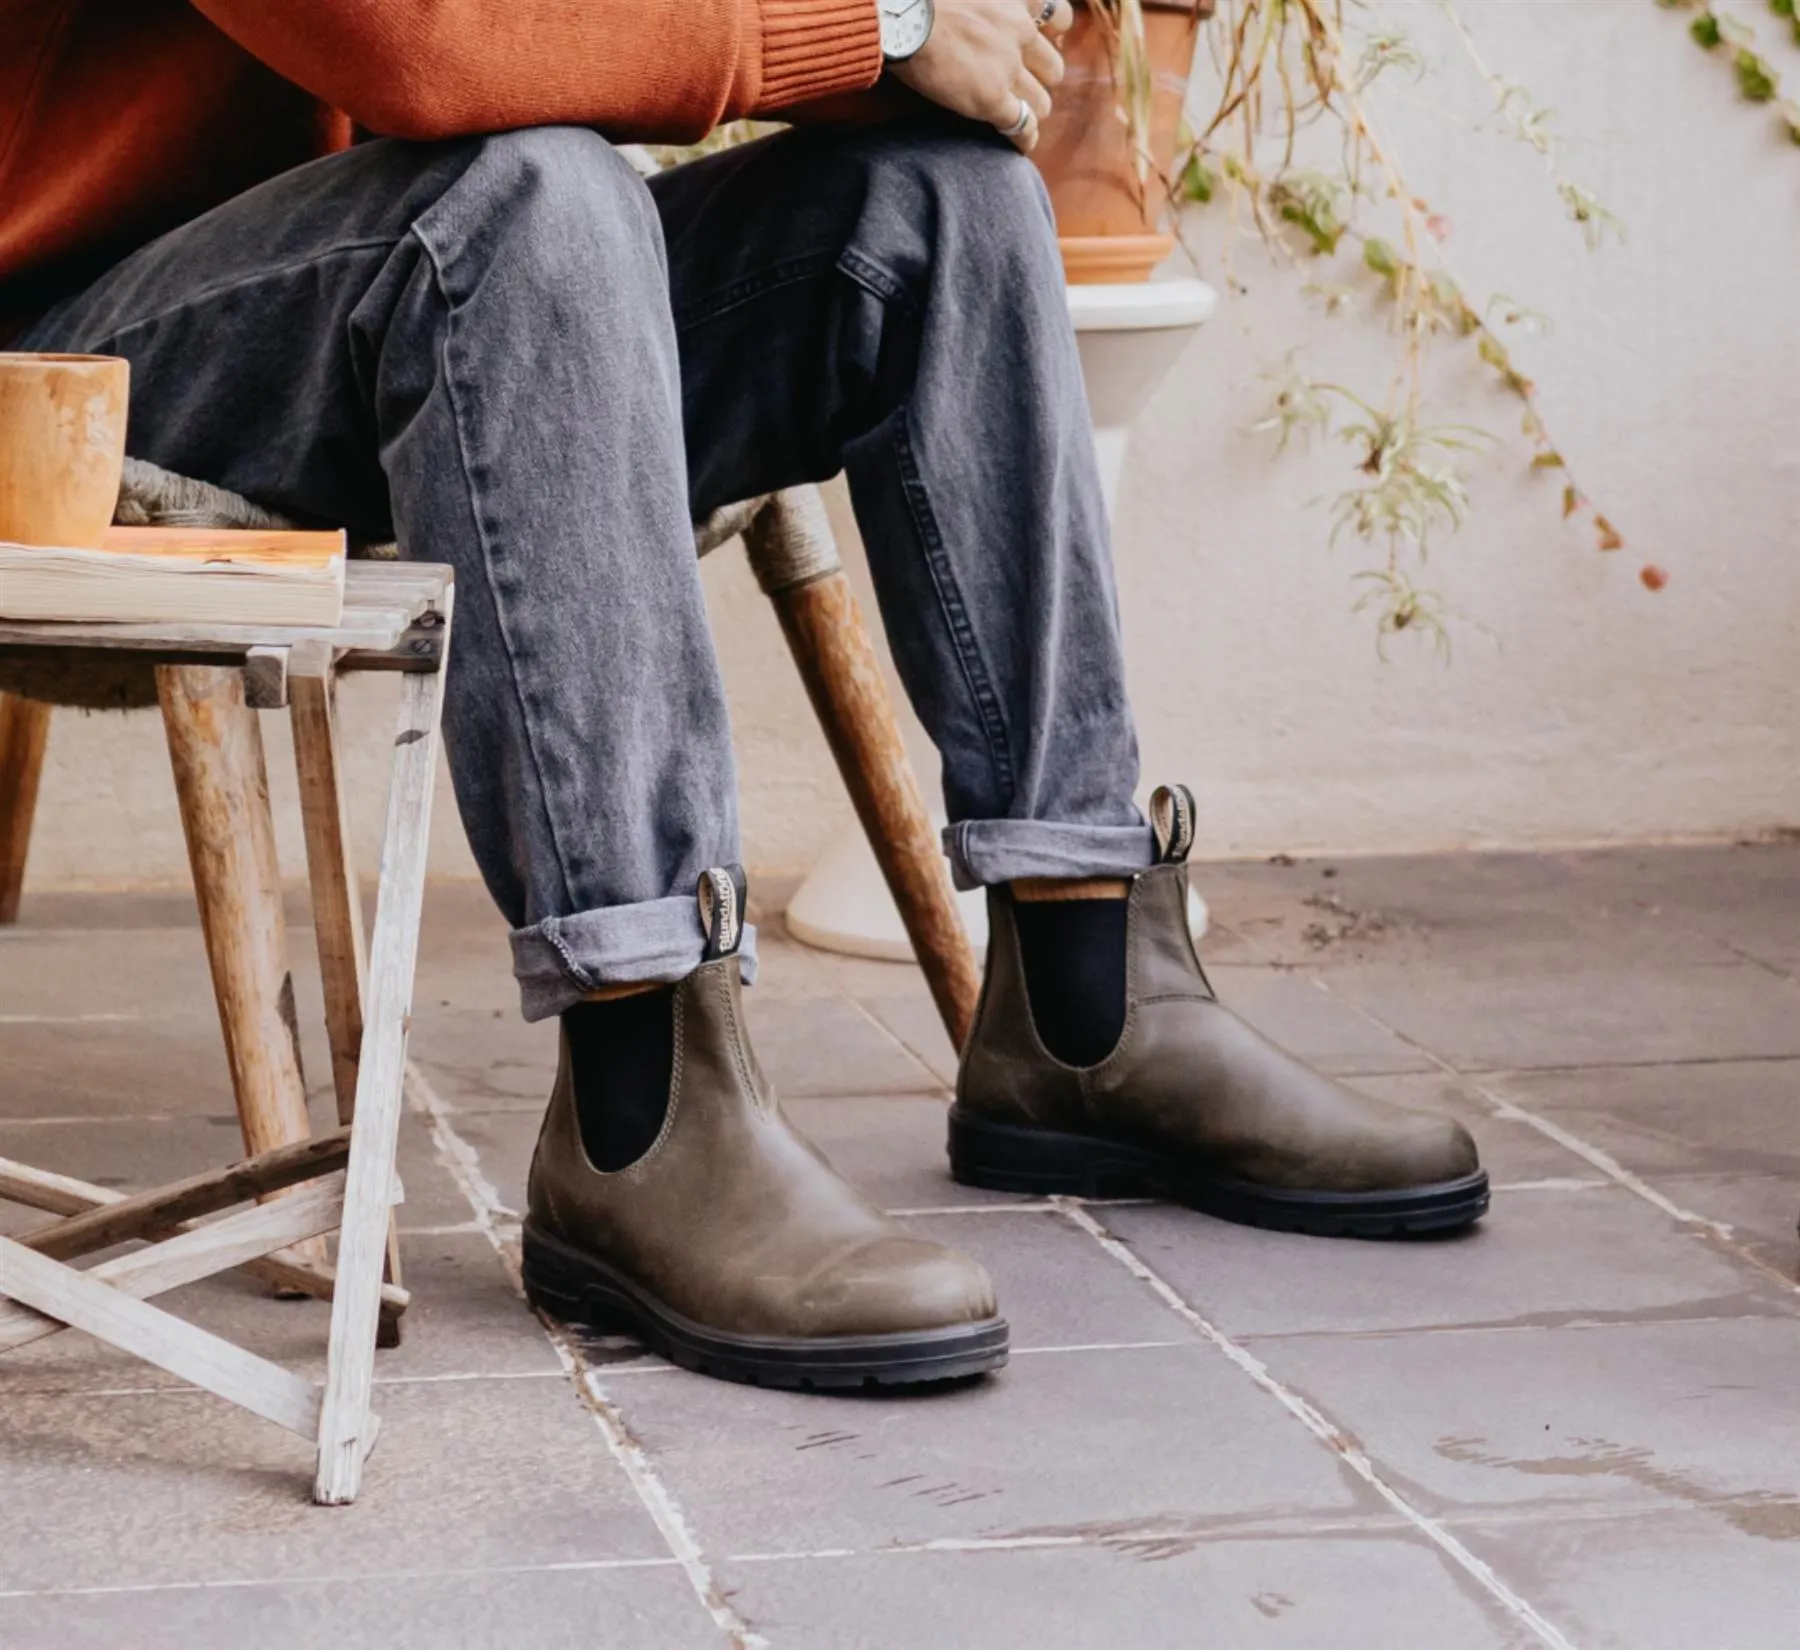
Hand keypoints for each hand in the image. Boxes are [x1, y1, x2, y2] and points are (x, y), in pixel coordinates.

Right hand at [890, 0, 1074, 152]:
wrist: (903, 15)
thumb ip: (980, 2)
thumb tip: (971, 12)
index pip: (1058, 17)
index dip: (1053, 33)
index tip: (1042, 40)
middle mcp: (1021, 32)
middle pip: (1052, 68)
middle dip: (1040, 79)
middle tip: (1021, 84)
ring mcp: (1009, 68)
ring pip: (1042, 102)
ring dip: (1031, 109)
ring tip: (1016, 115)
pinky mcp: (993, 98)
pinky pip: (1023, 126)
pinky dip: (1024, 138)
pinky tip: (1019, 144)